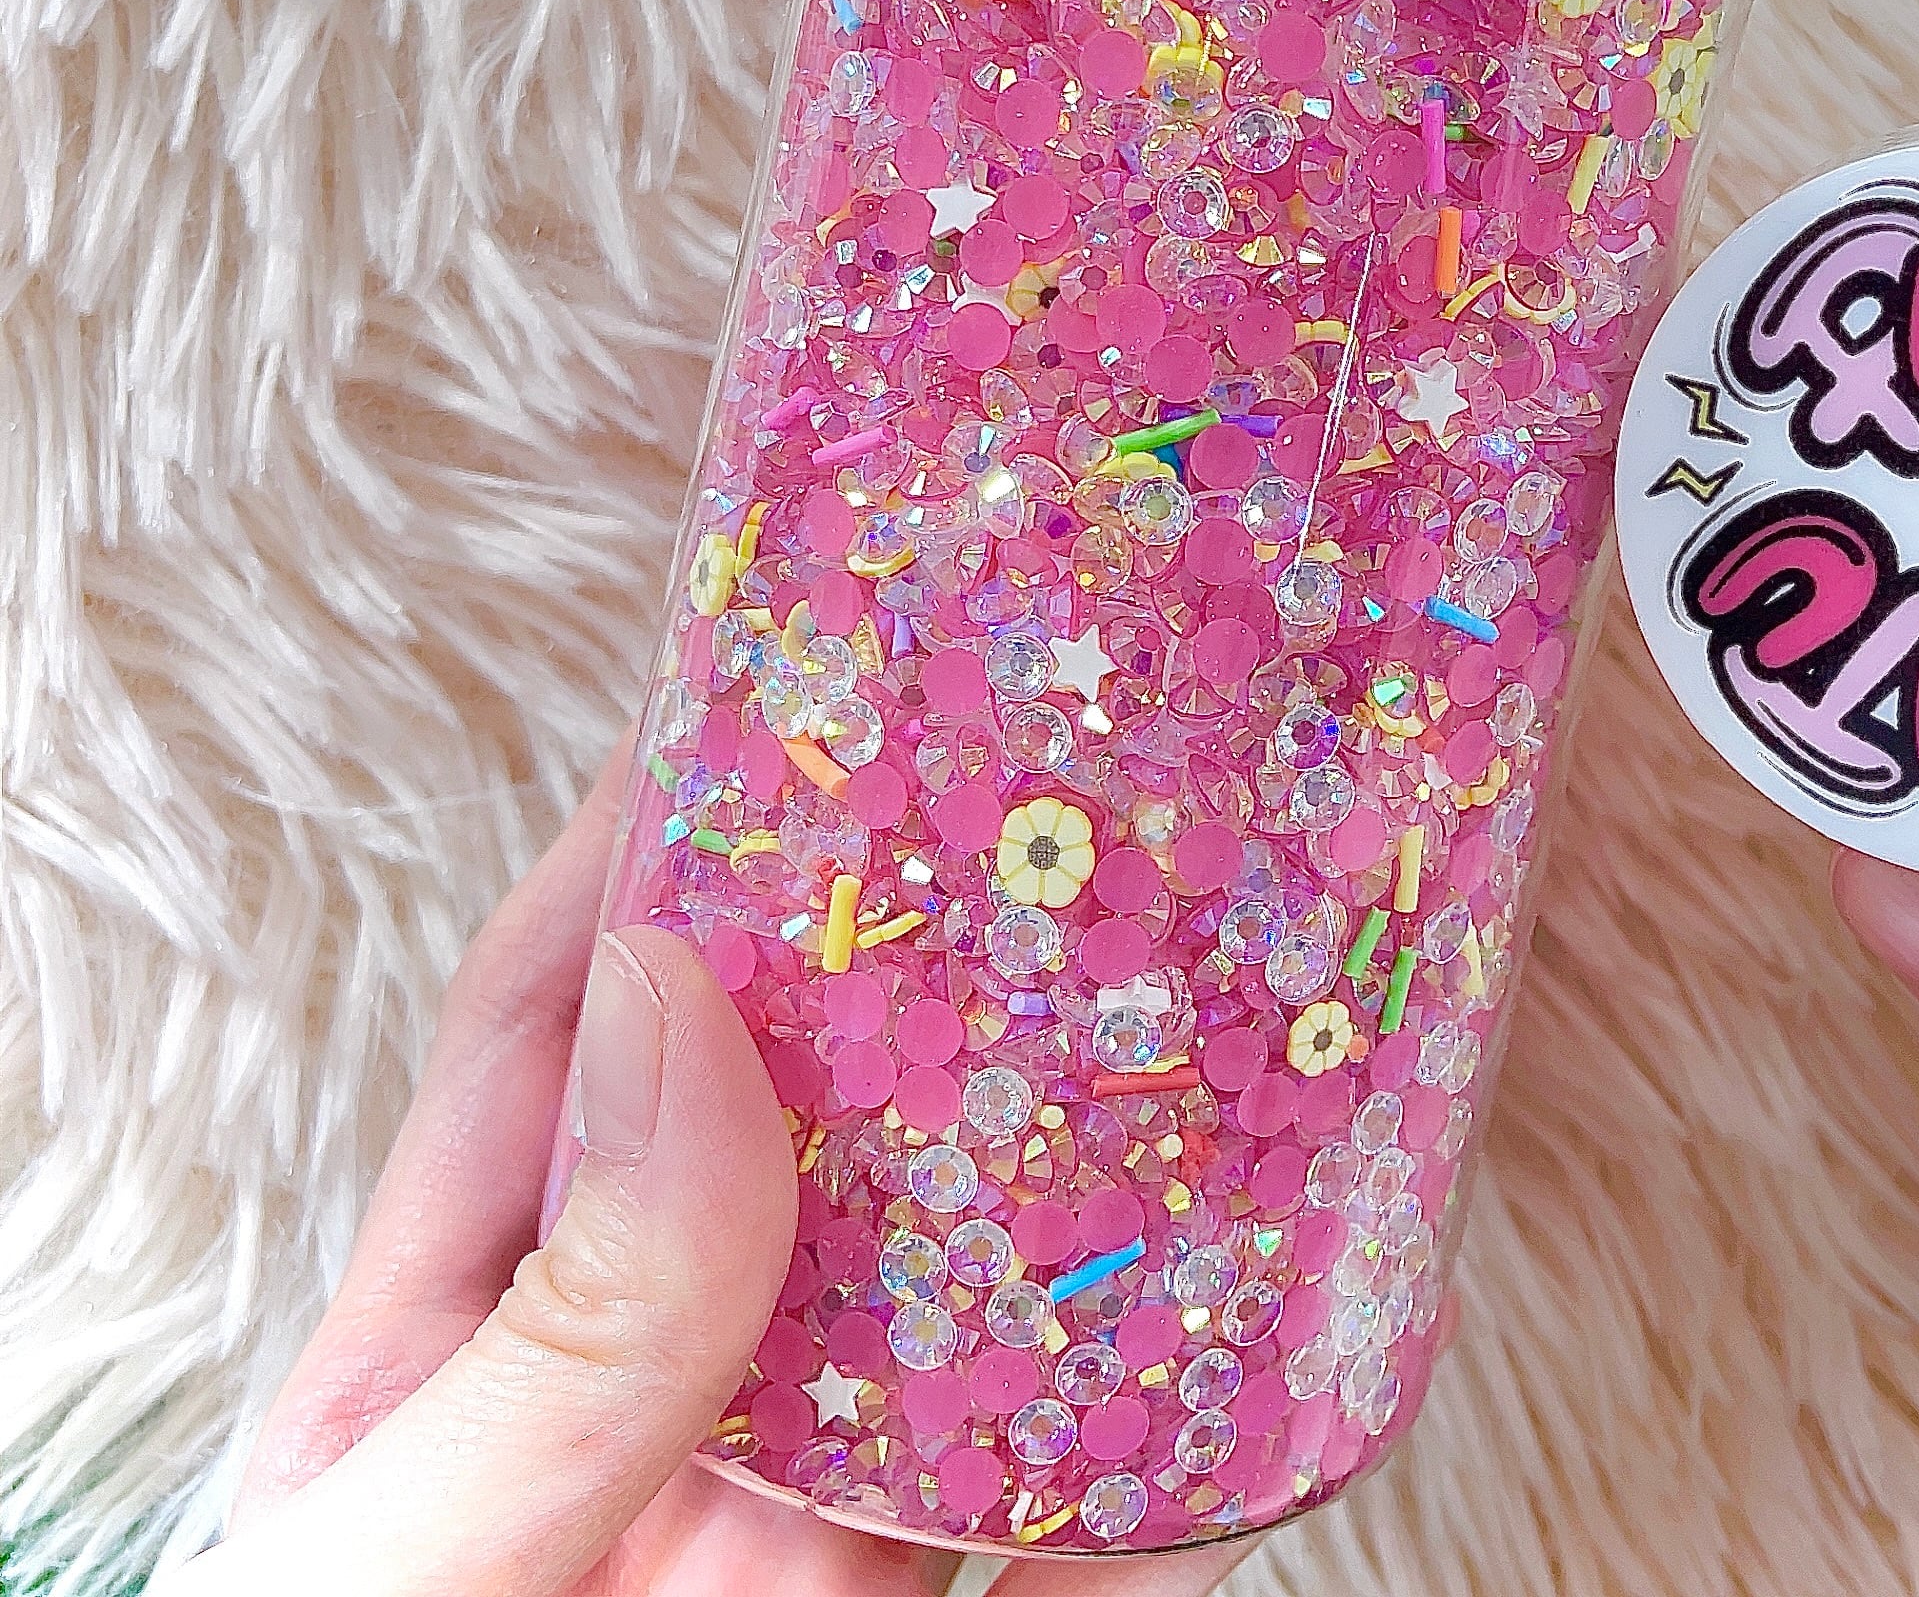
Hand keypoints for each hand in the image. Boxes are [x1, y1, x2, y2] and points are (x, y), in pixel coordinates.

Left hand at [190, 750, 1271, 1596]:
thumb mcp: (392, 1584)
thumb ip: (555, 1330)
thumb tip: (708, 1022)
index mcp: (451, 1350)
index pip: (565, 1032)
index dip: (679, 852)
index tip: (805, 699)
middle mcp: (627, 1412)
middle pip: (797, 1142)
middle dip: (919, 990)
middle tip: (1065, 823)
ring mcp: (767, 1540)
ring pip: (944, 1316)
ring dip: (1060, 1185)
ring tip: (1190, 1026)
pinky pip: (1045, 1535)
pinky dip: (1149, 1446)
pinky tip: (1238, 1343)